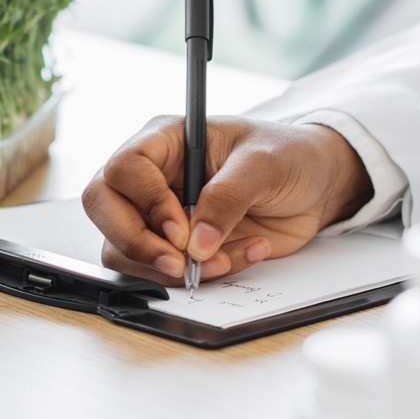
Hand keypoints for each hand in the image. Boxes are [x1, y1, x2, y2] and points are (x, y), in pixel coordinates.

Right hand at [83, 116, 372, 284]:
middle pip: (104, 208)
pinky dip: (195, 278)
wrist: (315, 185)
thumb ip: (228, 197)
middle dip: (137, 242)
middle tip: (180, 264)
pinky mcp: (174, 247)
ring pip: (122, 247)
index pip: (125, 168)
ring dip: (167, 268)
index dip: (146, 202)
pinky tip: (234, 259)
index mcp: (166, 140)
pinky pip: (158, 271)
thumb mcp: (264, 165)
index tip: (181, 229)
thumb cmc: (288, 156)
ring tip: (221, 262)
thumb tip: (197, 242)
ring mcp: (158, 214)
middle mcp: (152, 176)